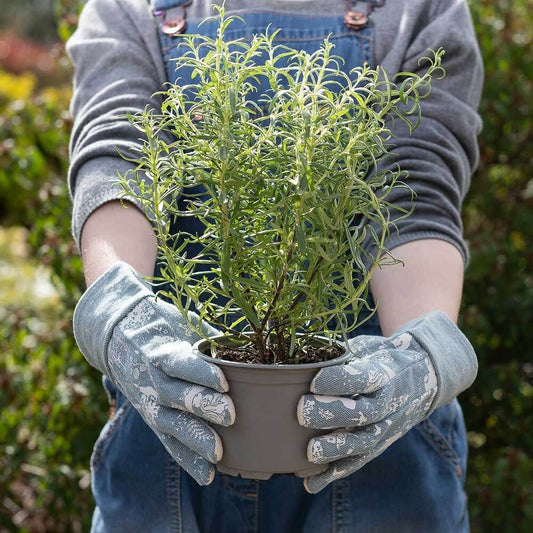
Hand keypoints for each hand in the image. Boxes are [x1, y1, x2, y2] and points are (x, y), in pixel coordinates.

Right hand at [73, 262, 234, 485]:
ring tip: (219, 453)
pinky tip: (207, 475)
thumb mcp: (180, 323)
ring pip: (169, 422)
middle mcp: (150, 378)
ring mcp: (148, 402)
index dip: (200, 373)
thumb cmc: (161, 326)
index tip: (224, 382)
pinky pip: (166, 441)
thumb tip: (252, 341)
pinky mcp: (151, 419)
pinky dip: (186, 458)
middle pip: (175, 395)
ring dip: (194, 438)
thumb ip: (209, 337)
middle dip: (202, 406)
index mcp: (158, 350)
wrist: (117, 338)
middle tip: (231, 415)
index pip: (179, 363)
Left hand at [297, 311, 476, 492]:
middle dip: (332, 414)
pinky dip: (335, 474)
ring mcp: (386, 427)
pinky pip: (359, 462)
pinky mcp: (380, 445)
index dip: (339, 380)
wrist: (424, 374)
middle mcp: (389, 402)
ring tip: (309, 453)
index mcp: (386, 373)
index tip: (314, 381)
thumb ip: (342, 349)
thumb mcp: (370, 345)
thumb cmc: (384, 355)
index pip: (364, 378)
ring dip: (336, 450)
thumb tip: (302, 344)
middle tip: (301, 411)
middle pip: (363, 413)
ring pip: (363, 443)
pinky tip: (312, 483)